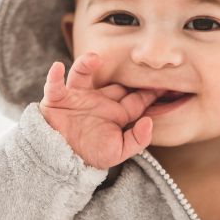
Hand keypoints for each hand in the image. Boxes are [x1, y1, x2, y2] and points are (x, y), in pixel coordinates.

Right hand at [38, 52, 160, 169]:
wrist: (62, 161)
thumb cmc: (91, 155)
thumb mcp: (118, 153)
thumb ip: (137, 140)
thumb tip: (149, 121)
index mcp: (116, 113)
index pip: (137, 100)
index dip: (150, 92)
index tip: (165, 82)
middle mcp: (99, 101)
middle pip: (114, 82)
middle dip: (123, 72)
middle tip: (133, 60)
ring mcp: (78, 98)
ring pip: (82, 75)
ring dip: (86, 64)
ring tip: (94, 58)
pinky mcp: (57, 100)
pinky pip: (54, 85)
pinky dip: (54, 76)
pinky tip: (58, 67)